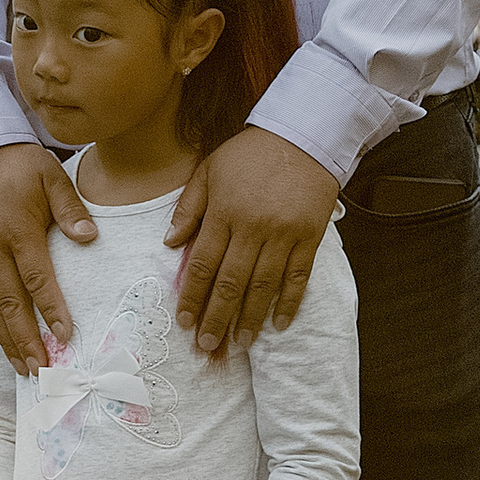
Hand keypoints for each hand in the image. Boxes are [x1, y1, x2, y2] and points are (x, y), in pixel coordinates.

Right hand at [0, 137, 94, 374]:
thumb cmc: (20, 167)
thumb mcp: (51, 176)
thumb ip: (71, 209)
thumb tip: (90, 238)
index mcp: (16, 229)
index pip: (36, 277)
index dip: (51, 309)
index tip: (65, 335)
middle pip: (8, 303)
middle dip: (25, 339)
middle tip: (41, 370)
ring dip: (7, 340)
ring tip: (24, 367)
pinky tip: (4, 342)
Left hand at [167, 124, 337, 354]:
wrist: (303, 135)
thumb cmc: (251, 153)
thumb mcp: (210, 169)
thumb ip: (189, 207)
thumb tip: (170, 244)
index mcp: (225, 212)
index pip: (204, 264)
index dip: (193, 296)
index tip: (185, 321)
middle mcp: (253, 227)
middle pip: (232, 283)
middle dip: (217, 318)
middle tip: (207, 344)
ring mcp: (284, 234)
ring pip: (264, 286)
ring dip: (250, 318)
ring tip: (239, 342)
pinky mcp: (310, 237)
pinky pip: (298, 277)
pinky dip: (289, 303)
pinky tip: (279, 324)